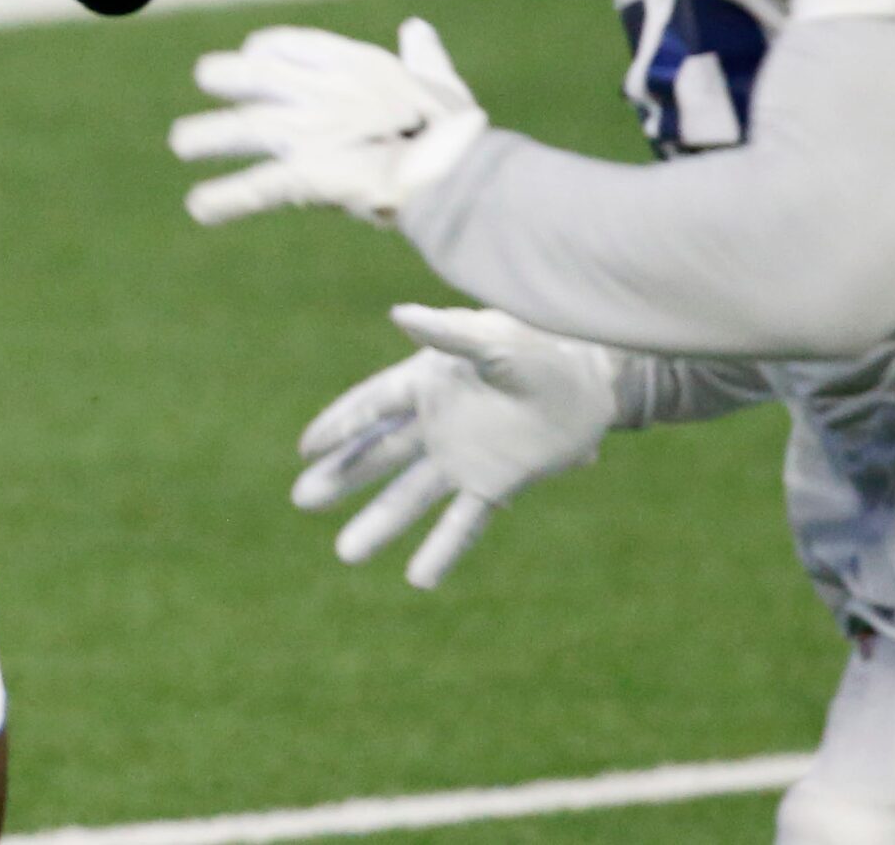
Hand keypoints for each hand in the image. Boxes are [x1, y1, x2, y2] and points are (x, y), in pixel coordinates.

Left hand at [169, 17, 487, 224]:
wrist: (454, 173)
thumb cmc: (455, 135)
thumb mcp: (439, 86)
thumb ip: (423, 58)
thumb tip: (417, 28)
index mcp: (354, 66)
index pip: (292, 45)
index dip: (267, 49)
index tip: (254, 55)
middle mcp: (322, 92)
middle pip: (255, 76)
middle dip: (227, 75)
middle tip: (206, 76)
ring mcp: (310, 132)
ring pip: (243, 128)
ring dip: (208, 135)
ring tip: (181, 142)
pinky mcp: (306, 173)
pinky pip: (256, 187)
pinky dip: (226, 199)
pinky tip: (198, 207)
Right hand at [294, 304, 616, 588]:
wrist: (592, 378)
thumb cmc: (542, 346)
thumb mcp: (494, 338)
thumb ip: (448, 332)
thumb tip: (399, 314)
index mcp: (427, 381)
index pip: (373, 406)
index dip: (339, 426)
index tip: (307, 448)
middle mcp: (436, 424)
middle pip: (379, 455)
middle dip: (341, 477)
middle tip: (302, 499)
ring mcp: (462, 458)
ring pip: (411, 496)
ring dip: (379, 523)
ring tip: (345, 554)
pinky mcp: (494, 483)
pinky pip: (463, 522)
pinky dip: (441, 550)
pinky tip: (418, 579)